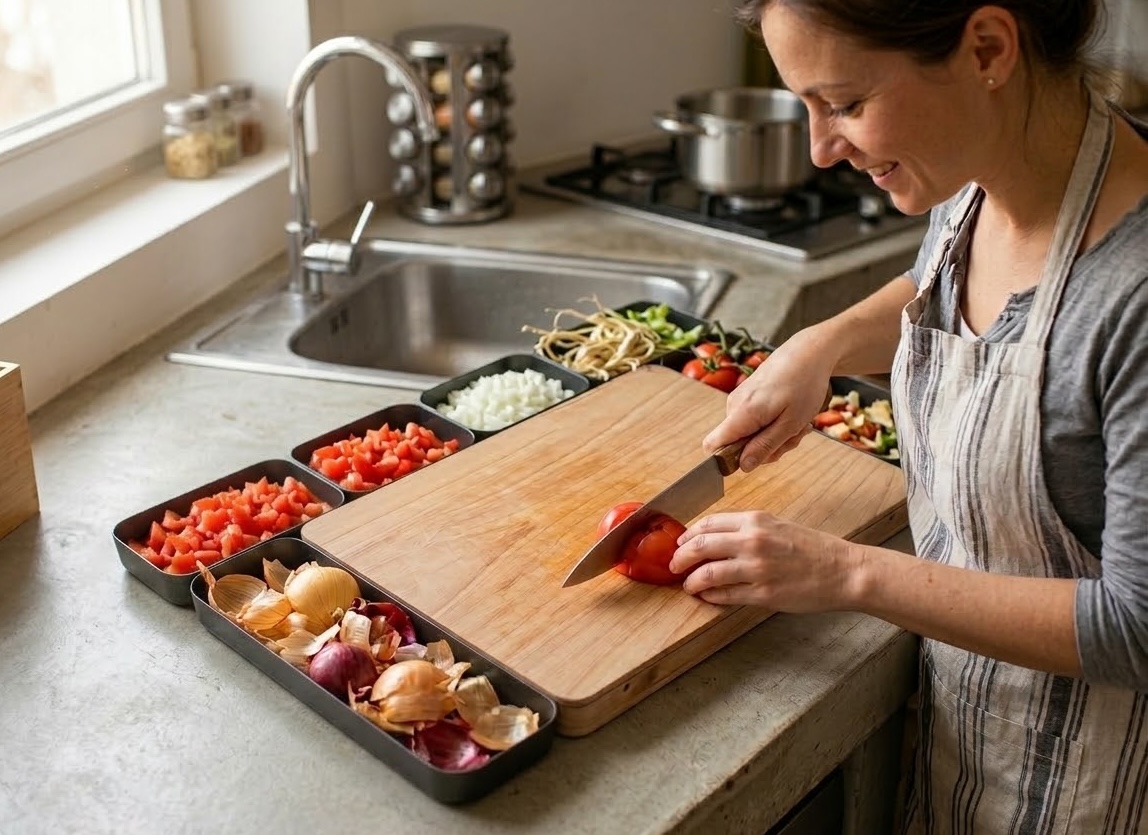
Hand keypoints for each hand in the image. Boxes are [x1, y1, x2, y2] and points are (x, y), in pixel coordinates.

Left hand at [670, 511, 858, 610]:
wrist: (843, 571)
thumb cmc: (812, 548)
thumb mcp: (777, 526)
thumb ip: (746, 529)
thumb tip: (712, 538)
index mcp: (755, 520)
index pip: (707, 523)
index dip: (688, 534)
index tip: (680, 543)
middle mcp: (753, 541)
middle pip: (700, 546)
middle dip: (680, 557)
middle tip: (674, 565)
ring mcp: (757, 568)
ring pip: (708, 574)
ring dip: (691, 581)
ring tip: (688, 586)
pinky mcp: (763, 593)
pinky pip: (725, 596)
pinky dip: (711, 597)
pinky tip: (708, 597)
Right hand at [703, 328, 835, 471]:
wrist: (809, 352)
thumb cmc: (804, 384)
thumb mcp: (791, 423)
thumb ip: (765, 446)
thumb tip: (743, 466)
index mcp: (742, 413)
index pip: (712, 445)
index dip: (728, 460)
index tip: (757, 457)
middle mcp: (734, 406)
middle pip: (737, 445)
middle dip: (766, 448)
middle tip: (793, 436)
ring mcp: (739, 399)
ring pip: (749, 434)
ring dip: (774, 435)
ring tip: (797, 422)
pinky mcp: (747, 396)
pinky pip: (754, 421)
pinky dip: (773, 423)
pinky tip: (791, 414)